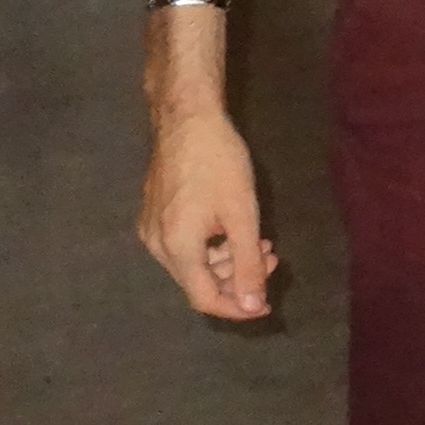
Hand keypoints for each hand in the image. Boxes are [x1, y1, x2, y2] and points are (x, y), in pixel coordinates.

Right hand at [135, 102, 281, 320]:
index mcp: (176, 248)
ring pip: (192, 263)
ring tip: (261, 242)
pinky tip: (235, 229)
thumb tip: (251, 305)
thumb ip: (247, 264)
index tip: (266, 303)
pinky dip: (212, 244)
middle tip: (272, 256)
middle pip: (198, 282)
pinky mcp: (154, 213)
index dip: (237, 307)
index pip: (204, 299)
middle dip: (238, 277)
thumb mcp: (242, 214)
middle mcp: (156, 244)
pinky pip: (184, 244)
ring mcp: (151, 228)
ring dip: (228, 259)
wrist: (187, 116)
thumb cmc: (218, 161)